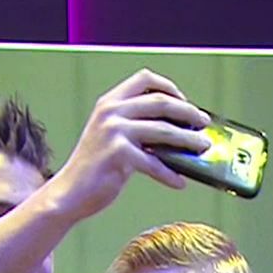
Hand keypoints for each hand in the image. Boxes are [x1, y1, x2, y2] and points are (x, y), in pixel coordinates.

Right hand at [46, 70, 210, 220]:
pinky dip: (170, 174)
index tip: (184, 100)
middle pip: (161, 102)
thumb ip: (136, 126)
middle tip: (202, 123)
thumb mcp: (111, 136)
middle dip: (188, 112)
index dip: (169, 87)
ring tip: (202, 148)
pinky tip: (180, 182)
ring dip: (188, 140)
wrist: (69, 193)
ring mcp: (114, 131)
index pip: (145, 79)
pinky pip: (155, 163)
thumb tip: (177, 130)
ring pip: (164, 130)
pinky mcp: (119, 154)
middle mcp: (111, 112)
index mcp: (109, 102)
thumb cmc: (94, 167)